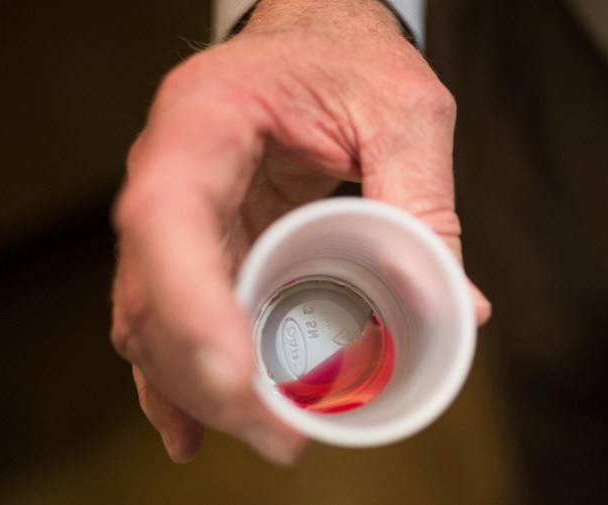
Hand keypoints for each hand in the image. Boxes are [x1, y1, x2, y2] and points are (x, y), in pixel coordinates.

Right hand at [110, 0, 490, 464]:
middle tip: (282, 434)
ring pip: (154, 317)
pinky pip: (172, 317)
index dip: (189, 304)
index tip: (236, 376)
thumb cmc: (350, 57)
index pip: (167, 215)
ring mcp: (175, 211)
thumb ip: (424, 204)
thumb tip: (454, 308)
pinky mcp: (197, 244)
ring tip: (270, 436)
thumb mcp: (405, 112)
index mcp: (207, 119)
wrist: (317, 36)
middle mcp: (170, 168)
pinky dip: (180, 378)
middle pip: (155, 288)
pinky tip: (194, 429)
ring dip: (200, 390)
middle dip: (208, 375)